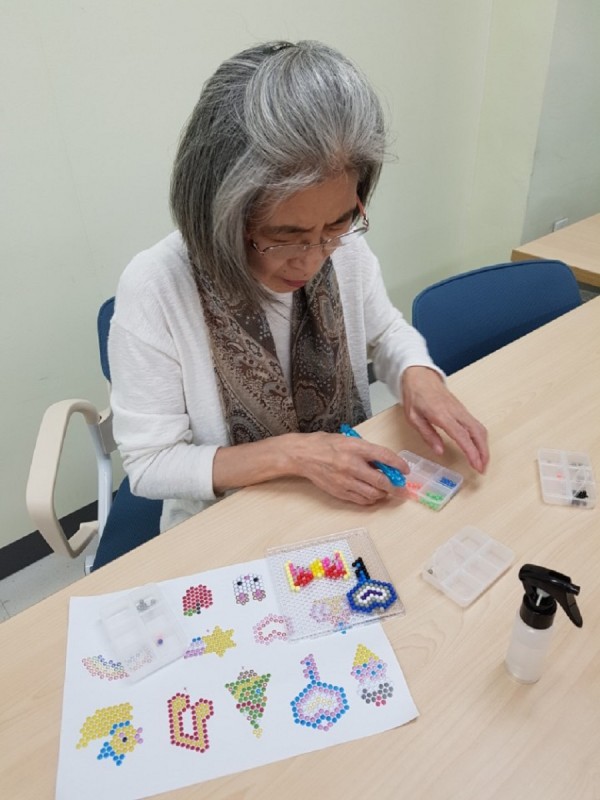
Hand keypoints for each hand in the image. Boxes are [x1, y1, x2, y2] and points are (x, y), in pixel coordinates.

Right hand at [292, 432, 408, 505]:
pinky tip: (372, 494)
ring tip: (385, 490)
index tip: (405, 470)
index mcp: (355, 448)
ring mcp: (345, 480)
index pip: (384, 457)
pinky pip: (361, 500)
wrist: (303, 455)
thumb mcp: (348, 440)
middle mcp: (351, 465)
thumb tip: (385, 463)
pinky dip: (370, 499)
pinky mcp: (339, 492)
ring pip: (373, 494)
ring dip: (383, 494)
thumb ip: (366, 451)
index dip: (399, 465)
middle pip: (381, 481)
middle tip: (402, 489)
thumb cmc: (325, 444)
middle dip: (395, 487)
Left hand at [401, 366, 488, 472]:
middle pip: (477, 433)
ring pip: (480, 429)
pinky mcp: (463, 410)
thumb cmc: (415, 396)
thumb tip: (440, 451)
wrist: (420, 376)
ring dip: (484, 446)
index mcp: (442, 414)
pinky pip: (476, 425)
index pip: (462, 436)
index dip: (471, 452)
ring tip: (482, 462)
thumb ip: (427, 434)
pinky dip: (480, 439)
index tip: (476, 465)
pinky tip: (478, 449)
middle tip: (482, 469)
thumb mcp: (413, 417)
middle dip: (483, 452)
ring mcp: (461, 410)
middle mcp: (456, 412)